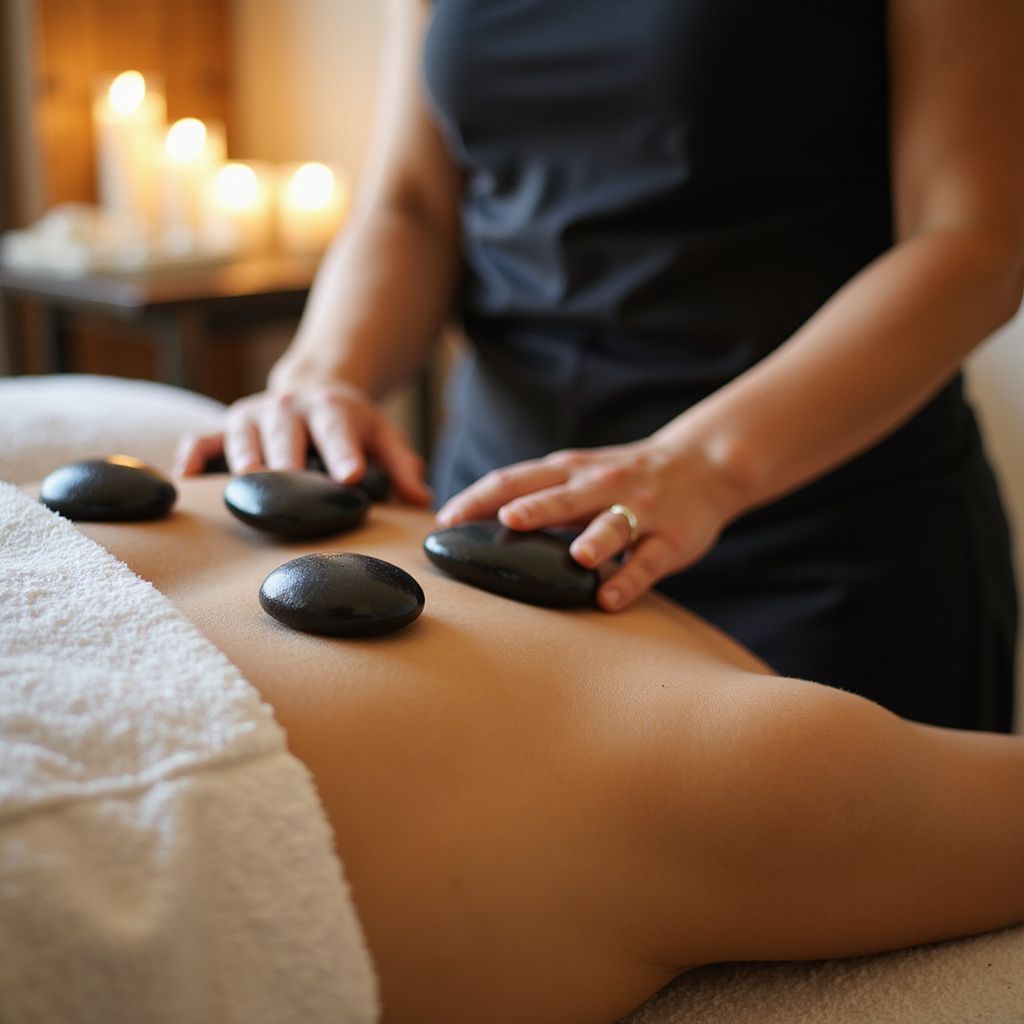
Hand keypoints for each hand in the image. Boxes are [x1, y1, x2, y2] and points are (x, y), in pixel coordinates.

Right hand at [174, 382, 431, 504]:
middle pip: (285, 435)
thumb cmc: (351, 423)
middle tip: (291, 488)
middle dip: (288, 460)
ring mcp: (252, 417)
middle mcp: (287, 408)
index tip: (351, 476)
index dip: (343, 453)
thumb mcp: (382, 436)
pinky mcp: (224, 428)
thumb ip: (402, 465)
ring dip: (242, 459)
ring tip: (246, 488)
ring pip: (242, 437)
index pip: (338, 432)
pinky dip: (192, 455)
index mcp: (330, 410)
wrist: (314, 386)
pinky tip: (184, 478)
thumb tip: (423, 500)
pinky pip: (202, 440)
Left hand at [436, 438, 739, 610]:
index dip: (483, 496)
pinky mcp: (669, 540)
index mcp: (570, 471)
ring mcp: (638, 512)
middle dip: (536, 507)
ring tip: (579, 558)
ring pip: (613, 525)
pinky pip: (647, 563)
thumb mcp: (579, 474)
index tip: (448, 518)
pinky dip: (629, 580)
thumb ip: (538, 492)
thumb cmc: (624, 477)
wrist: (703, 466)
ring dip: (597, 540)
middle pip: (562, 495)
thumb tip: (475, 519)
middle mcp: (601, 486)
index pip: (518, 478)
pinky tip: (609, 599)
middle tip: (507, 520)